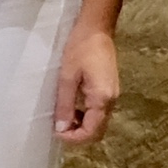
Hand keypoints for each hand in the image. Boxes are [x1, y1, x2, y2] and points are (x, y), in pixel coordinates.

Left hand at [54, 21, 121, 147]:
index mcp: (102, 99)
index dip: (73, 138)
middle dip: (78, 135)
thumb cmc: (80, 48)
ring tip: (63, 119)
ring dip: (81, 126)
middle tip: (58, 129)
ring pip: (99, 123)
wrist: (96, 29)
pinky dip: (86, 116)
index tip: (55, 132)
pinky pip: (99, 112)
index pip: (91, 132)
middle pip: (97, 131)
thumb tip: (61, 129)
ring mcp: (112, 96)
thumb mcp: (67, 77)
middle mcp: (111, 101)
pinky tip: (73, 108)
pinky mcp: (109, 90)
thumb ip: (65, 105)